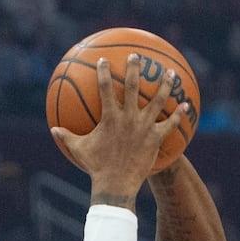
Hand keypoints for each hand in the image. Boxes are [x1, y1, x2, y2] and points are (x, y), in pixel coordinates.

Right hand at [50, 55, 188, 199]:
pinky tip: (187, 105)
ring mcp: (144, 127)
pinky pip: (170, 125)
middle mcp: (128, 118)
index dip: (104, 72)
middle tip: (137, 56)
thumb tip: (52, 129)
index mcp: (110, 117)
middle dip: (134, 69)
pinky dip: (179, 115)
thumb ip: (66, 136)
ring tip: (170, 73)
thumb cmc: (96, 167)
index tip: (104, 60)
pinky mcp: (155, 139)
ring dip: (164, 86)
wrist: (116, 184)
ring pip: (157, 102)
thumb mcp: (78, 149)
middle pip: (132, 87)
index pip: (105, 88)